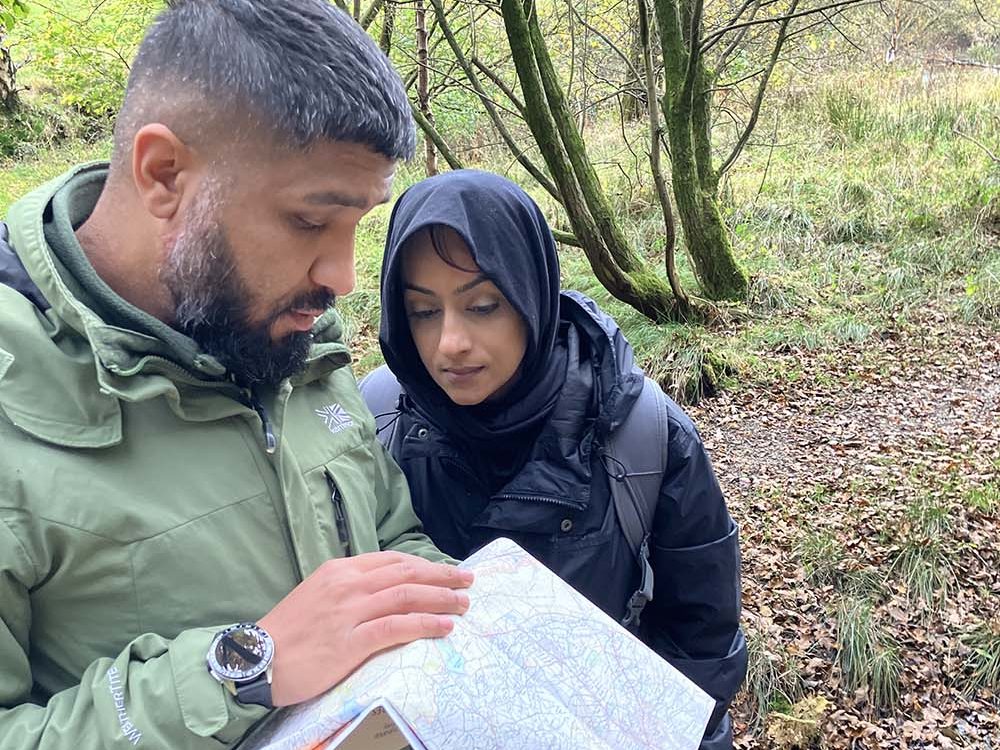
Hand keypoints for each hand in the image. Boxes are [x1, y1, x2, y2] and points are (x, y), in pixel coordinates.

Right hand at [258, 552, 472, 705]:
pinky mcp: (349, 642)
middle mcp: (348, 585)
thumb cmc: (287, 632)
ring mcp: (349, 612)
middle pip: (406, 574)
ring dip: (441, 598)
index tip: (445, 571)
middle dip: (442, 576)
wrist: (255, 658)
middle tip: (468, 580)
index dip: (424, 564)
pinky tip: (444, 626)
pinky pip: (396, 627)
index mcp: (340, 570)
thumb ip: (349, 588)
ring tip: (463, 603)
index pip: (392, 561)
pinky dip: (424, 624)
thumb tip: (383, 588)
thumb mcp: (317, 594)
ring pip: (406, 596)